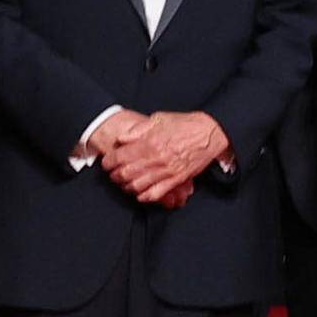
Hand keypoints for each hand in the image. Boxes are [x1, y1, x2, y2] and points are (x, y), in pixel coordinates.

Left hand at [100, 112, 228, 207]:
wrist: (209, 132)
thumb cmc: (185, 124)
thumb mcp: (158, 119)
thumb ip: (138, 130)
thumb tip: (122, 139)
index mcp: (149, 142)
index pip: (120, 157)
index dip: (109, 162)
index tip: (107, 162)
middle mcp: (156, 159)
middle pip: (126, 174)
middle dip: (116, 176)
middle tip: (113, 175)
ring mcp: (166, 171)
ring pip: (139, 186)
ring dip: (128, 187)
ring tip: (125, 184)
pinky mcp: (176, 179)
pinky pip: (157, 193)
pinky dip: (145, 196)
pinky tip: (140, 194)